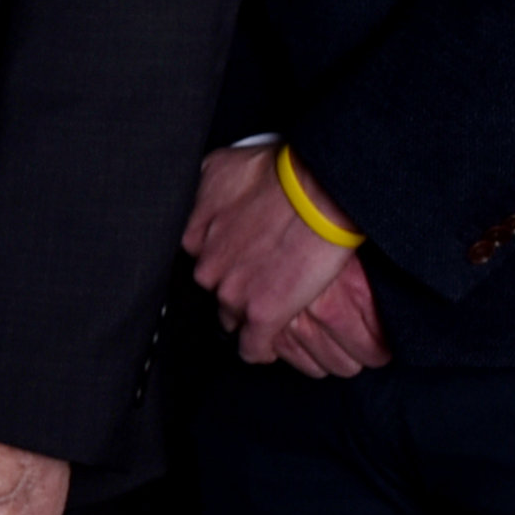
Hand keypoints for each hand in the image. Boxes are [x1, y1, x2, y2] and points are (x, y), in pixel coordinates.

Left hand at [182, 142, 382, 378]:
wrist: (319, 189)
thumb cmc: (280, 171)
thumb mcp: (222, 166)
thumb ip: (204, 188)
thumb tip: (199, 198)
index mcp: (194, 235)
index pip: (201, 262)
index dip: (222, 263)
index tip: (237, 261)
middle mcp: (207, 266)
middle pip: (215, 290)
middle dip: (234, 287)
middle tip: (261, 278)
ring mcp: (233, 292)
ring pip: (231, 317)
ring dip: (248, 314)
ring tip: (272, 307)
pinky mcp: (262, 314)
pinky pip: (253, 347)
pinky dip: (259, 348)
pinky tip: (266, 346)